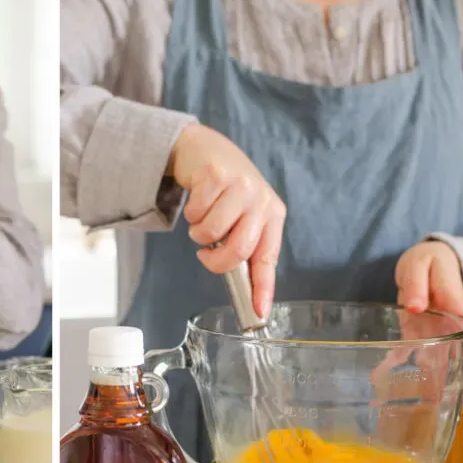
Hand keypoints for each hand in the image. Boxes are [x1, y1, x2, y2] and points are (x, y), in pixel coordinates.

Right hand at [167, 124, 284, 317]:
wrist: (206, 150)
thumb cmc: (226, 190)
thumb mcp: (244, 214)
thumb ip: (244, 244)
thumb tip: (243, 288)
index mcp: (272, 215)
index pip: (268, 258)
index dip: (263, 288)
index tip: (258, 312)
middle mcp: (261, 200)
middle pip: (238, 249)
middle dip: (215, 260)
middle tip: (206, 254)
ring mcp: (240, 186)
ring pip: (211, 232)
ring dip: (198, 233)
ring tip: (203, 219)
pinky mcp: (217, 175)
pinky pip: (195, 213)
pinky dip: (190, 213)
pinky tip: (198, 200)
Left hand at [372, 241, 462, 389]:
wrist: (423, 262)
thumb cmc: (427, 261)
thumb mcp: (422, 264)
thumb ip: (419, 284)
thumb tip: (416, 307)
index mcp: (453, 303)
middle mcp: (445, 323)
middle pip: (452, 351)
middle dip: (451, 375)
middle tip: (449, 400)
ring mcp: (429, 331)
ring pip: (432, 359)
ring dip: (429, 381)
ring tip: (427, 405)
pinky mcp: (412, 334)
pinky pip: (403, 352)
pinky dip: (390, 365)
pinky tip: (377, 378)